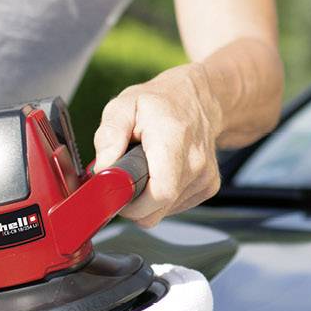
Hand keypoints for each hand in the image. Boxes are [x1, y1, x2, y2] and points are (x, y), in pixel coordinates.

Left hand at [91, 64, 224, 227]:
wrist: (197, 99)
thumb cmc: (159, 103)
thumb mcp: (123, 105)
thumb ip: (109, 135)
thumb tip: (102, 169)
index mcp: (173, 140)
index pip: (159, 194)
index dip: (131, 204)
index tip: (116, 192)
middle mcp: (195, 162)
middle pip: (157, 210)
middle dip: (132, 203)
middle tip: (124, 177)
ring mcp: (205, 177)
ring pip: (163, 212)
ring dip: (147, 198)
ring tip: (146, 167)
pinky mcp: (209, 187)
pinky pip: (174, 207)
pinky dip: (161, 197)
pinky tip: (160, 172)